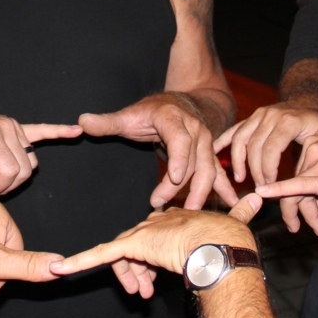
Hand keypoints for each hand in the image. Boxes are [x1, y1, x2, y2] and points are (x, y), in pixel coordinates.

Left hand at [0, 100, 80, 197]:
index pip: (10, 170)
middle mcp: (7, 128)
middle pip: (24, 168)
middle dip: (7, 184)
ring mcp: (14, 126)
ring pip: (30, 161)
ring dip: (17, 173)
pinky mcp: (17, 126)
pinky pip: (42, 130)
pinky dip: (59, 131)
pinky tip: (76, 130)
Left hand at [50, 194, 262, 297]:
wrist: (224, 242)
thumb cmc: (232, 237)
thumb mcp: (236, 221)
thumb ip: (242, 209)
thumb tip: (260, 196)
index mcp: (175, 218)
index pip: (155, 237)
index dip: (155, 258)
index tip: (157, 278)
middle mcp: (156, 222)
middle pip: (137, 249)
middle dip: (140, 271)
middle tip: (148, 292)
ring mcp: (144, 233)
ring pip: (125, 258)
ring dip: (130, 277)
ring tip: (140, 293)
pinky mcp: (133, 244)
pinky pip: (102, 255)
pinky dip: (80, 261)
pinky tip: (61, 268)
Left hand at [79, 93, 235, 209]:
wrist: (179, 104)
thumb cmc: (151, 112)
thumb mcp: (129, 115)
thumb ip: (107, 122)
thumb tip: (82, 121)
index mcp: (174, 119)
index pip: (180, 139)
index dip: (179, 158)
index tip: (175, 178)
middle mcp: (196, 130)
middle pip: (194, 160)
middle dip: (181, 186)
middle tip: (161, 205)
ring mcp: (207, 143)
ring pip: (208, 170)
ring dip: (200, 193)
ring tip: (189, 213)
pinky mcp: (211, 156)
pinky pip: (219, 174)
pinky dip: (226, 190)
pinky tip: (234, 205)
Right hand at [214, 101, 317, 233]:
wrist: (308, 102)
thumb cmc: (317, 125)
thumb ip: (313, 156)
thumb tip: (305, 181)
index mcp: (288, 121)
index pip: (271, 148)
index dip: (267, 169)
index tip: (270, 185)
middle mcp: (270, 115)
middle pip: (254, 146)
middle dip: (254, 170)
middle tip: (260, 187)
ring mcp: (258, 114)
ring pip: (240, 139)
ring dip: (238, 161)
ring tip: (241, 178)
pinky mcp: (251, 117)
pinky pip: (234, 130)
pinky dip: (222, 142)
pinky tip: (214, 154)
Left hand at [255, 131, 317, 235]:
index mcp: (316, 143)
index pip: (298, 173)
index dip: (299, 195)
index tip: (307, 211)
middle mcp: (312, 152)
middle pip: (295, 185)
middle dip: (300, 209)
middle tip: (298, 227)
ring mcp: (317, 164)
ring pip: (298, 193)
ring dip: (304, 214)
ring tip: (316, 230)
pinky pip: (296, 187)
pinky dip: (278, 191)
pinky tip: (264, 193)